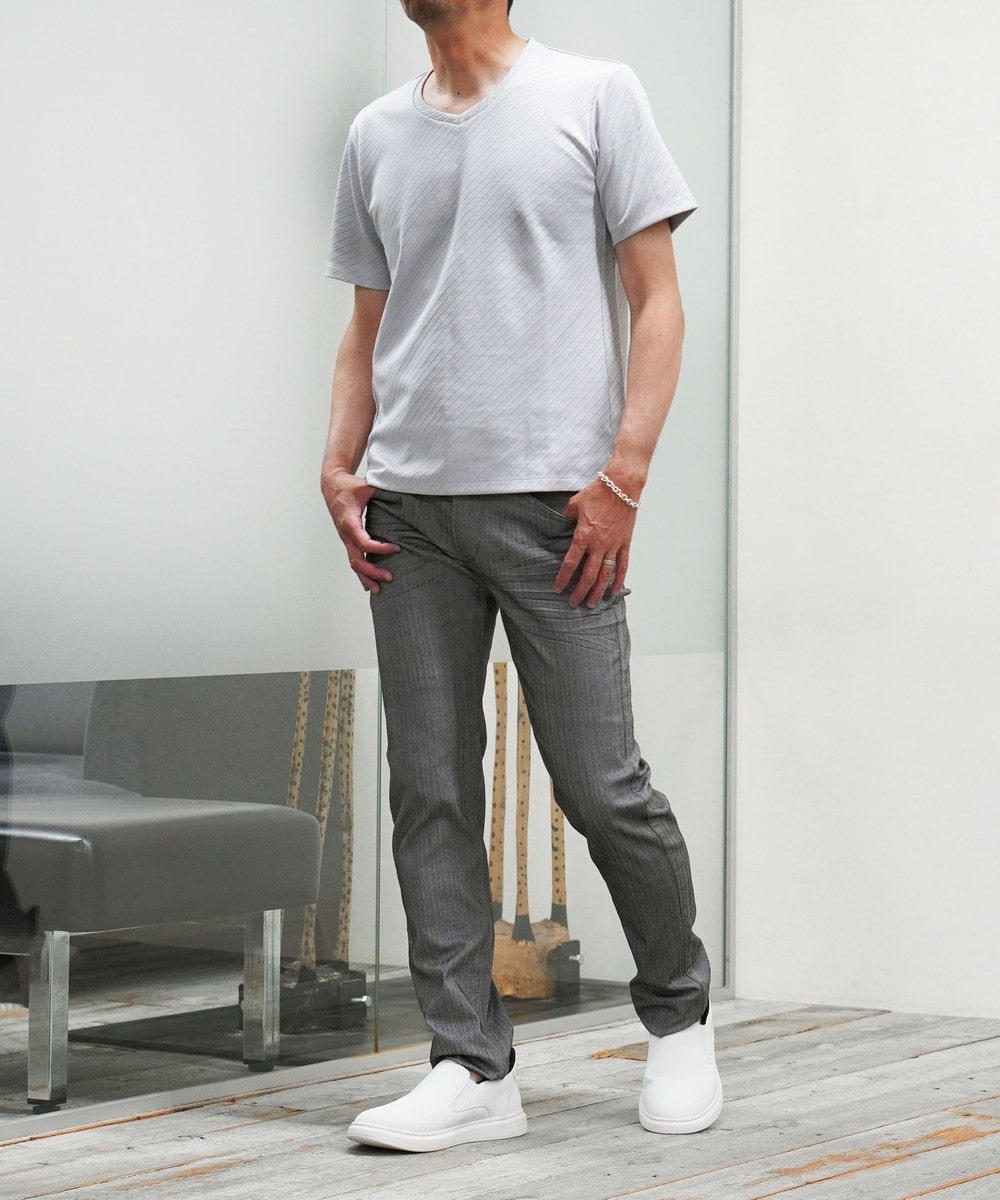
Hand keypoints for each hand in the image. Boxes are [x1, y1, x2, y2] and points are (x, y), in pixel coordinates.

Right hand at [320, 467, 399, 593]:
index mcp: (349, 522)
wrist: (332, 484)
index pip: (364, 542)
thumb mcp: (366, 487)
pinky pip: (353, 558)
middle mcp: (345, 533)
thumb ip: (382, 492)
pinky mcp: (347, 539)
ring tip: (378, 589)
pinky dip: (361, 572)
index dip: (379, 549)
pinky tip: (368, 582)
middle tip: (389, 577)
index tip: (396, 548)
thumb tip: (401, 495)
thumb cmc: (348, 486)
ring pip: (353, 562)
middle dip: (372, 571)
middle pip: (357, 559)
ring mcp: (345, 538)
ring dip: (365, 577)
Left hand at [553, 479, 637, 607]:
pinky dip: (619, 580)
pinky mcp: (625, 543)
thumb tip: (565, 523)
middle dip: (580, 592)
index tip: (558, 589)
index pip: (570, 563)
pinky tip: (614, 591)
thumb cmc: (598, 491)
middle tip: (574, 603)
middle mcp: (599, 544)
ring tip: (592, 604)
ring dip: (598, 591)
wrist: (622, 485)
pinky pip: (623, 565)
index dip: (563, 578)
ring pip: (605, 574)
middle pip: (588, 575)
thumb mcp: (575, 503)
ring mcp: (614, 545)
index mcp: (583, 535)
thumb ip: (568, 517)